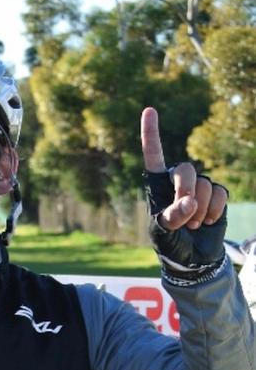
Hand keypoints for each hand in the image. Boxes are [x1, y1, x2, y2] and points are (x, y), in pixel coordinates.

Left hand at [141, 107, 227, 275]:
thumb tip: (189, 202)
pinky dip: (213, 211)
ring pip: (204, 185)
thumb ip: (171, 217)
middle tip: (184, 215)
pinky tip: (206, 222)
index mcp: (157, 185)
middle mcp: (178, 181)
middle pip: (185, 170)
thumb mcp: (162, 234)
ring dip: (199, 210)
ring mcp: (199, 186)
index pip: (154, 156)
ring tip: (192, 226)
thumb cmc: (169, 244)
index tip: (149, 111)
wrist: (192, 258)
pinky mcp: (216, 194)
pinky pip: (219, 194)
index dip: (151, 134)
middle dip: (185, 192)